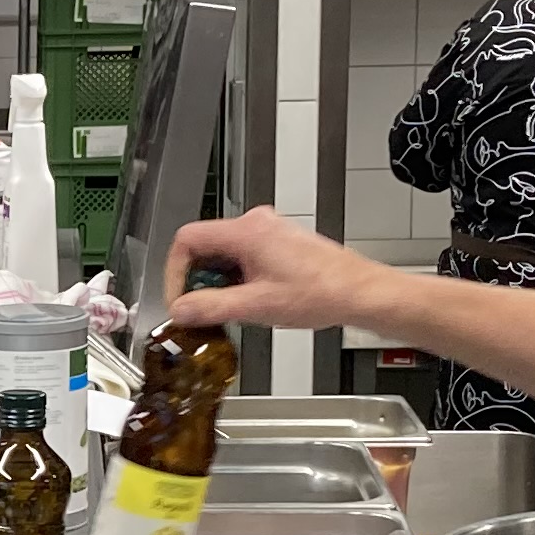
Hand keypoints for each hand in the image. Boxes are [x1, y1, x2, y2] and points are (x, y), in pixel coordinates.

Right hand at [162, 208, 396, 336]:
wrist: (359, 293)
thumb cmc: (322, 292)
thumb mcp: (257, 306)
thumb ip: (211, 308)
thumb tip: (181, 310)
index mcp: (247, 232)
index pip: (187, 240)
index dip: (175, 272)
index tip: (180, 299)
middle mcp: (256, 225)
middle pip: (204, 247)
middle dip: (198, 281)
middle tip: (201, 310)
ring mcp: (268, 232)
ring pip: (223, 255)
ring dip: (219, 283)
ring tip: (233, 309)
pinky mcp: (277, 244)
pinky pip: (241, 258)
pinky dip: (236, 280)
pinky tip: (251, 302)